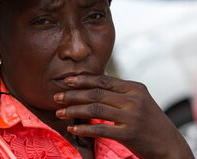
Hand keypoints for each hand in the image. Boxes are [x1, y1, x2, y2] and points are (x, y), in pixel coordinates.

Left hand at [53, 74, 193, 158]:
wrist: (169, 146)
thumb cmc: (149, 122)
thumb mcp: (139, 101)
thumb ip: (119, 91)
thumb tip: (94, 80)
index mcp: (135, 88)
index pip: (103, 81)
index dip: (82, 80)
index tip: (66, 81)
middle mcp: (134, 100)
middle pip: (95, 94)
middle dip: (72, 95)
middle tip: (56, 97)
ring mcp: (132, 117)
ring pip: (95, 109)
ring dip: (73, 110)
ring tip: (59, 112)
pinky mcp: (130, 134)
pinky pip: (100, 129)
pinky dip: (84, 128)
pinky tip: (73, 128)